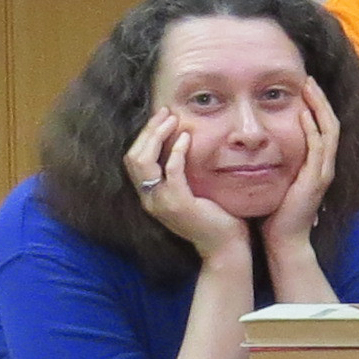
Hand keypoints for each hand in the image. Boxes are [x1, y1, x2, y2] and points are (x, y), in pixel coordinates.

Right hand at [125, 110, 248, 261]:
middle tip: (165, 112)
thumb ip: (180, 173)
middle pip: (133, 156)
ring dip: (158, 136)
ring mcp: (161, 203)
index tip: (161, 117)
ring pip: (144, 161)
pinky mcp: (178, 204)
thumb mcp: (191, 192)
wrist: (225, 247)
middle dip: (148, 130)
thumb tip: (184, 141)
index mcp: (150, 196)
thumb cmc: (214, 218)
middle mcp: (149, 200)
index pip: (133, 159)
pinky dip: (176, 151)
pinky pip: (171, 171)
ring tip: (174, 119)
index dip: (144, 135)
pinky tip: (187, 138)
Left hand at [264, 88, 339, 252]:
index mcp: (317, 165)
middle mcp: (324, 166)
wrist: (284, 242)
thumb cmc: (277, 215)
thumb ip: (275, 163)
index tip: (304, 87)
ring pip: (328, 131)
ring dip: (319, 107)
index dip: (316, 106)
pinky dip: (312, 129)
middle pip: (330, 124)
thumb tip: (257, 147)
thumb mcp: (277, 181)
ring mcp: (323, 172)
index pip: (323, 128)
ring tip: (309, 87)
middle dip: (320, 100)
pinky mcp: (316, 180)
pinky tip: (302, 114)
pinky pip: (318, 148)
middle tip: (308, 79)